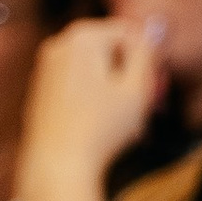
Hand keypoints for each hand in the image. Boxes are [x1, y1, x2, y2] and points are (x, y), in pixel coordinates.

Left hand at [24, 16, 167, 196]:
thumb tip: (152, 33)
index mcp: (82, 36)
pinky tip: (108, 125)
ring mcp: (46, 67)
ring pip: (95, 69)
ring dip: (117, 89)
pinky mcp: (42, 91)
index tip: (159, 86)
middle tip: (152, 104)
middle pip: (109, 50)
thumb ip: (147, 54)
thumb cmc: (100, 130)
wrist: (58, 167)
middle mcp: (59, 44)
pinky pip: (78, 85)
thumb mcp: (137, 89)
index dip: (150, 59)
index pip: (129, 33)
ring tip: (132, 121)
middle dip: (132, 75)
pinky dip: (96, 98)